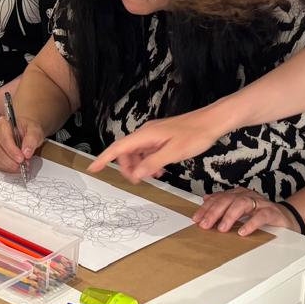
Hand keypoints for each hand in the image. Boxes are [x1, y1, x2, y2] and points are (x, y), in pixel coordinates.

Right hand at [0, 113, 43, 173]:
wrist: (24, 129)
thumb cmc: (27, 128)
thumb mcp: (35, 131)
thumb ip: (32, 140)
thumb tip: (26, 152)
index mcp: (3, 123)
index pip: (4, 139)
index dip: (12, 151)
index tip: (22, 158)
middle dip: (11, 161)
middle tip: (23, 165)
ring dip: (9, 166)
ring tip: (21, 167)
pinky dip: (6, 168)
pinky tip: (14, 168)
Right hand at [88, 107, 226, 182]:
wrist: (212, 122)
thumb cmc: (195, 135)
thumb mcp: (173, 153)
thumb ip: (152, 164)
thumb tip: (135, 175)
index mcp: (145, 135)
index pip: (118, 148)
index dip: (104, 158)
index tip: (93, 168)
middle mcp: (146, 133)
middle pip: (126, 152)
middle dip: (128, 167)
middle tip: (139, 181)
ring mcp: (154, 135)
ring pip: (137, 153)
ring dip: (140, 166)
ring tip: (154, 176)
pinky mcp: (161, 138)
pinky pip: (148, 152)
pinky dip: (150, 162)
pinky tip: (160, 170)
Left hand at [193, 188, 296, 235]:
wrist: (286, 218)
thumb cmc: (260, 214)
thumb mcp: (240, 210)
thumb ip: (224, 204)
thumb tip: (206, 199)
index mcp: (239, 194)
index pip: (219, 198)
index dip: (207, 208)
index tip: (196, 218)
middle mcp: (248, 196)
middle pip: (228, 200)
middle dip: (214, 212)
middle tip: (205, 224)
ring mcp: (260, 203)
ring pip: (242, 204)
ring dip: (230, 216)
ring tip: (222, 228)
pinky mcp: (272, 213)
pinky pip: (261, 216)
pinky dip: (251, 223)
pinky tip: (242, 232)